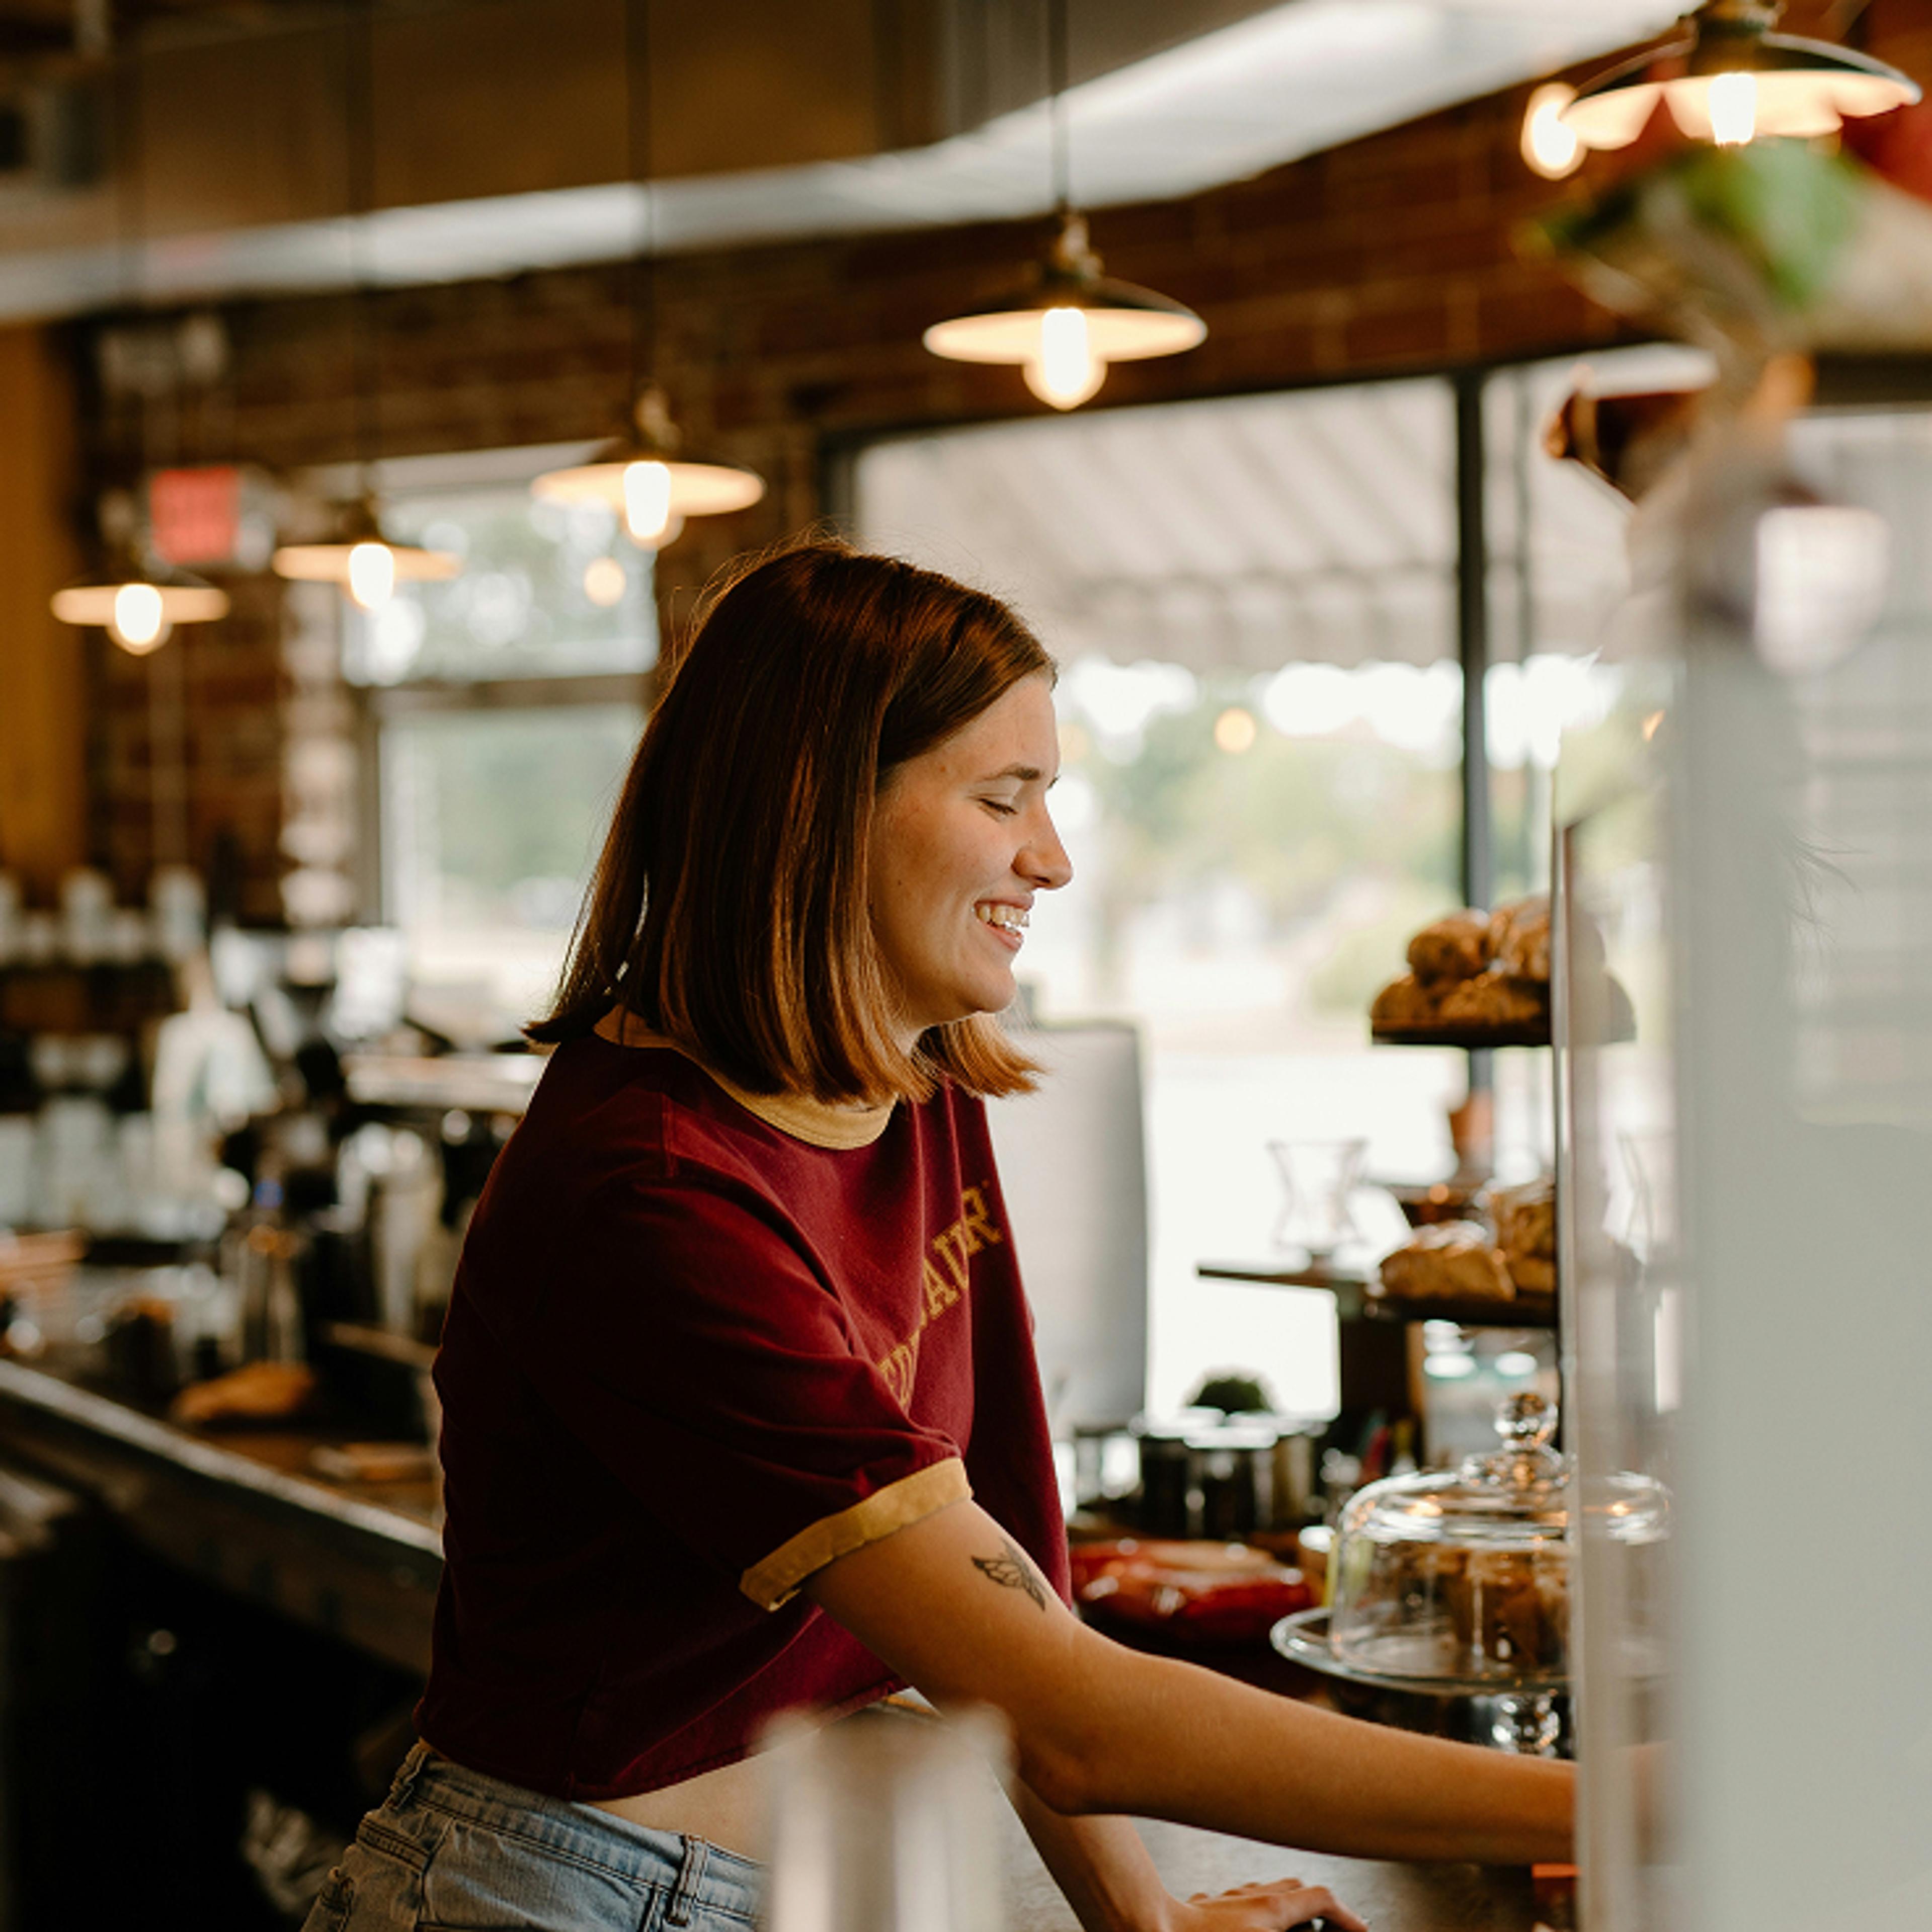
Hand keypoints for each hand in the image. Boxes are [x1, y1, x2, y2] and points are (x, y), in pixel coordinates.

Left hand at [1165, 1877, 1367, 1931]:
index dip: (1347, 1916)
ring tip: (1289, 1927)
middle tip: (1329, 1927)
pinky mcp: (1199, 1912)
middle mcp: (1248, 1898)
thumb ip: (1295, 1922)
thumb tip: (1309, 1922)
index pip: (1321, 1899)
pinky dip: (1245, 1915)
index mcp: (1270, 1909)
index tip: (1361, 1930)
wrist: (1145, 1929)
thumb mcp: (1265, 1926)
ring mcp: (1222, 1902)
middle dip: (1315, 1908)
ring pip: (1261, 1893)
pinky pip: (1229, 1906)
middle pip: (1294, 1889)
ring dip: (1280, 1909)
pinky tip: (1239, 1928)